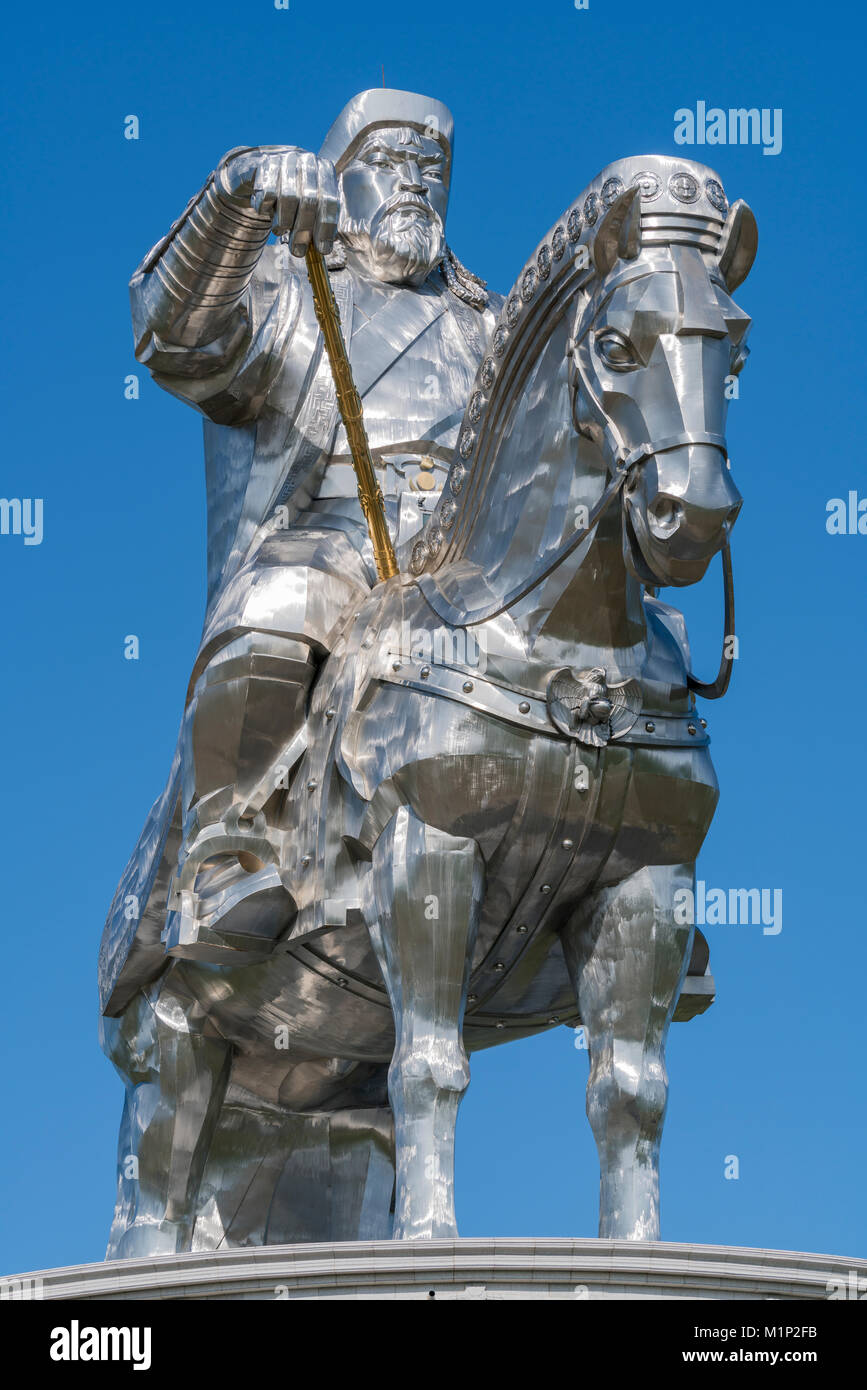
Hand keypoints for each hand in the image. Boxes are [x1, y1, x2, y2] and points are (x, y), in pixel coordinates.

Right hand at [217, 146, 338, 254]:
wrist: (259, 171)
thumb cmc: (289, 194)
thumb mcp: (310, 204)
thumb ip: (319, 220)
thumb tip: (323, 247)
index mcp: (325, 170)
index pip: (330, 201)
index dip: (326, 228)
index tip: (322, 249)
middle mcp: (307, 161)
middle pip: (309, 201)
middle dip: (303, 230)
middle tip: (298, 250)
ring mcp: (285, 161)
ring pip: (288, 198)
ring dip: (284, 222)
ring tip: (281, 231)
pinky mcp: (264, 165)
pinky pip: (267, 194)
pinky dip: (267, 210)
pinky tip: (267, 212)